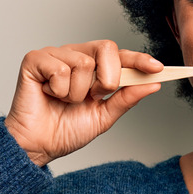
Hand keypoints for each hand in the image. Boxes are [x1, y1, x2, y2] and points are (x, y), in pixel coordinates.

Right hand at [4, 40, 162, 165]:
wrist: (38, 146)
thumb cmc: (66, 130)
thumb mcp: (104, 116)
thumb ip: (127, 98)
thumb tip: (153, 84)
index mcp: (94, 67)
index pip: (121, 55)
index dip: (139, 59)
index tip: (157, 68)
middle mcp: (76, 55)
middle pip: (106, 47)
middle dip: (108, 78)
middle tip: (94, 96)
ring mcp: (56, 55)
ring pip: (84, 63)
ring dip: (78, 92)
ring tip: (65, 100)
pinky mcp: (35, 60)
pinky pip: (59, 69)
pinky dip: (58, 90)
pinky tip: (50, 95)